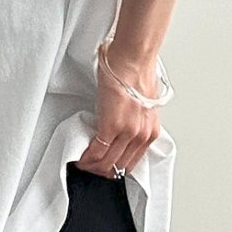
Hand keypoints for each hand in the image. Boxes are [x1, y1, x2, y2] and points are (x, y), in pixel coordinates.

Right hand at [74, 48, 160, 177]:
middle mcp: (141, 135)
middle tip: (91, 168)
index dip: (116, 168)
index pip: (132, 162)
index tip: (105, 168)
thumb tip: (122, 130)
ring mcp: (127, 133)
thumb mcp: (143, 106)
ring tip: (83, 163)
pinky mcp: (111, 126)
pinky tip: (80, 157)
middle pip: (119, 166)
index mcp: (151, 132)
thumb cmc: (137, 74)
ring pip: (107, 162)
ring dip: (92, 166)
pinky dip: (86, 157)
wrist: (133, 60)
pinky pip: (96, 151)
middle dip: (103, 171)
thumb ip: (135, 123)